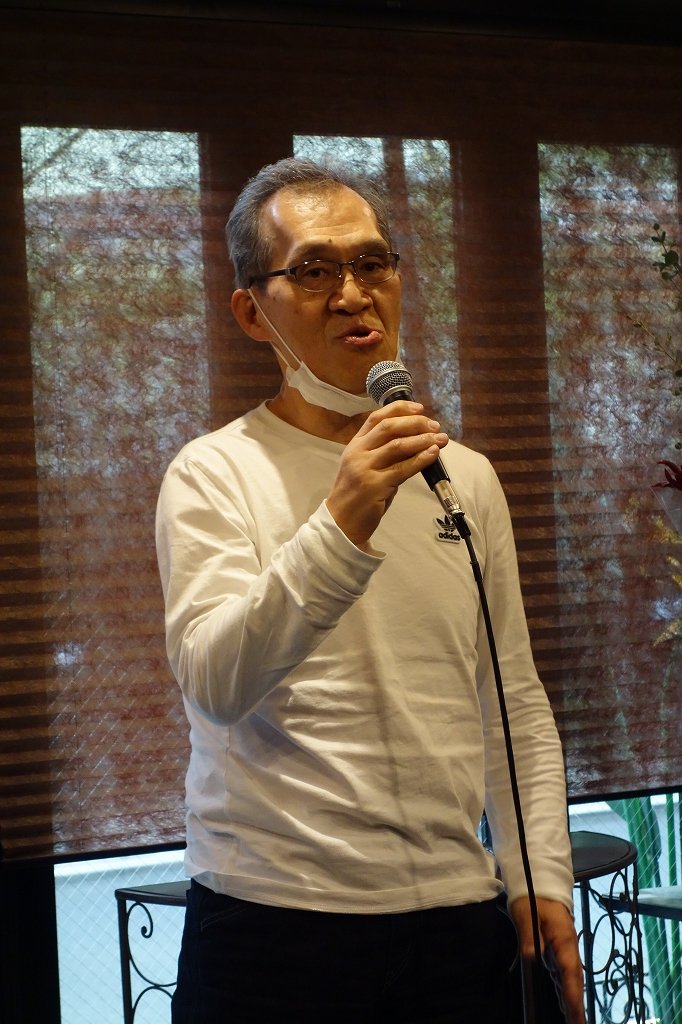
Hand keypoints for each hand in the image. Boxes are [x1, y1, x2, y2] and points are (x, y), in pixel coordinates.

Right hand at [326, 401, 448, 546]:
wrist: (342, 521)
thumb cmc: (358, 494)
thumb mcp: (366, 466)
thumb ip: (385, 453)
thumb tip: (417, 441)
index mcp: (356, 444)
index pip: (377, 417)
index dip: (400, 409)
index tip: (420, 408)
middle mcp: (358, 452)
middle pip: (389, 427)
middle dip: (415, 423)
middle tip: (434, 427)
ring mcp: (365, 468)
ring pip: (397, 445)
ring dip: (422, 440)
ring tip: (441, 439)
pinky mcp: (374, 485)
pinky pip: (403, 468)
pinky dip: (421, 459)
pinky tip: (433, 454)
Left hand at [510, 895, 585, 1023]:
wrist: (541, 882)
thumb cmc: (534, 897)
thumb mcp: (527, 914)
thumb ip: (530, 936)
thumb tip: (532, 957)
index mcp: (563, 939)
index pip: (570, 971)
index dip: (572, 993)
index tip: (574, 1011)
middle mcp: (568, 947)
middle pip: (575, 979)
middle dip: (577, 1004)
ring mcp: (565, 948)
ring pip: (571, 978)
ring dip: (572, 999)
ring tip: (573, 1020)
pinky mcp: (559, 948)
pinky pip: (564, 972)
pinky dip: (566, 988)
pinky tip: (564, 1002)